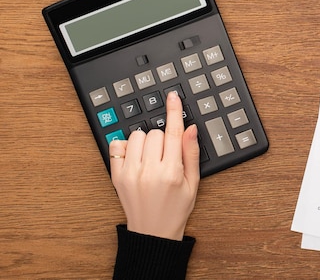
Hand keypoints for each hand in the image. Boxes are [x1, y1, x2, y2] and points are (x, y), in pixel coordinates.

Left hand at [108, 91, 199, 239]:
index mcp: (171, 172)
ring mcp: (130, 173)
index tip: (173, 96)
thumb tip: (190, 128)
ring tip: (151, 158)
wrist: (153, 232)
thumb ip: (191, 153)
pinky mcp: (117, 176)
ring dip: (145, 141)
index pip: (174, 133)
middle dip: (163, 139)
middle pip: (155, 133)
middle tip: (166, 156)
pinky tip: (136, 158)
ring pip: (137, 135)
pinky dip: (126, 146)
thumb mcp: (193, 182)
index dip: (174, 111)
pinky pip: (117, 145)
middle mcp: (149, 171)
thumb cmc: (176, 208)